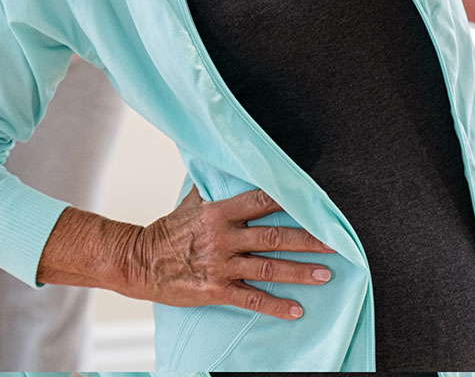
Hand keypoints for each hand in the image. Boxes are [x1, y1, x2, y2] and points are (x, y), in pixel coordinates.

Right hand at [124, 187, 335, 318]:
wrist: (140, 262)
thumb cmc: (168, 231)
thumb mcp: (190, 202)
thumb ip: (214, 188)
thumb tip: (230, 165)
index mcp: (218, 211)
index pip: (261, 201)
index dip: (289, 201)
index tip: (315, 204)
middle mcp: (223, 237)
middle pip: (274, 236)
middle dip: (307, 239)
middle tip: (334, 243)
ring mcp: (220, 265)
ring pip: (268, 268)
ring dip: (300, 272)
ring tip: (325, 275)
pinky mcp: (216, 290)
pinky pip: (251, 299)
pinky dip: (275, 305)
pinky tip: (295, 310)